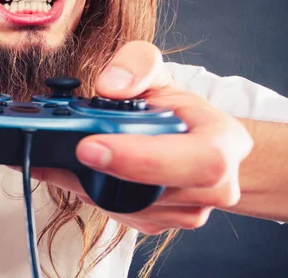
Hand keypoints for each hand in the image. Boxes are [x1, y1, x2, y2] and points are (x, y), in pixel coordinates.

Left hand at [30, 41, 252, 234]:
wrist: (187, 137)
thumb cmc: (175, 106)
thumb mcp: (158, 71)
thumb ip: (137, 64)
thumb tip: (111, 86)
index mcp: (223, 141)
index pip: (199, 159)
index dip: (143, 157)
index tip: (90, 145)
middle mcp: (214, 186)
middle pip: (160, 194)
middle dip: (103, 173)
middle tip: (64, 153)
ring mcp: (187, 211)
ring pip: (130, 209)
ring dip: (88, 184)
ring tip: (64, 155)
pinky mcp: (158, 223)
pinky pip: (119, 216)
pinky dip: (89, 193)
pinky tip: (77, 170)